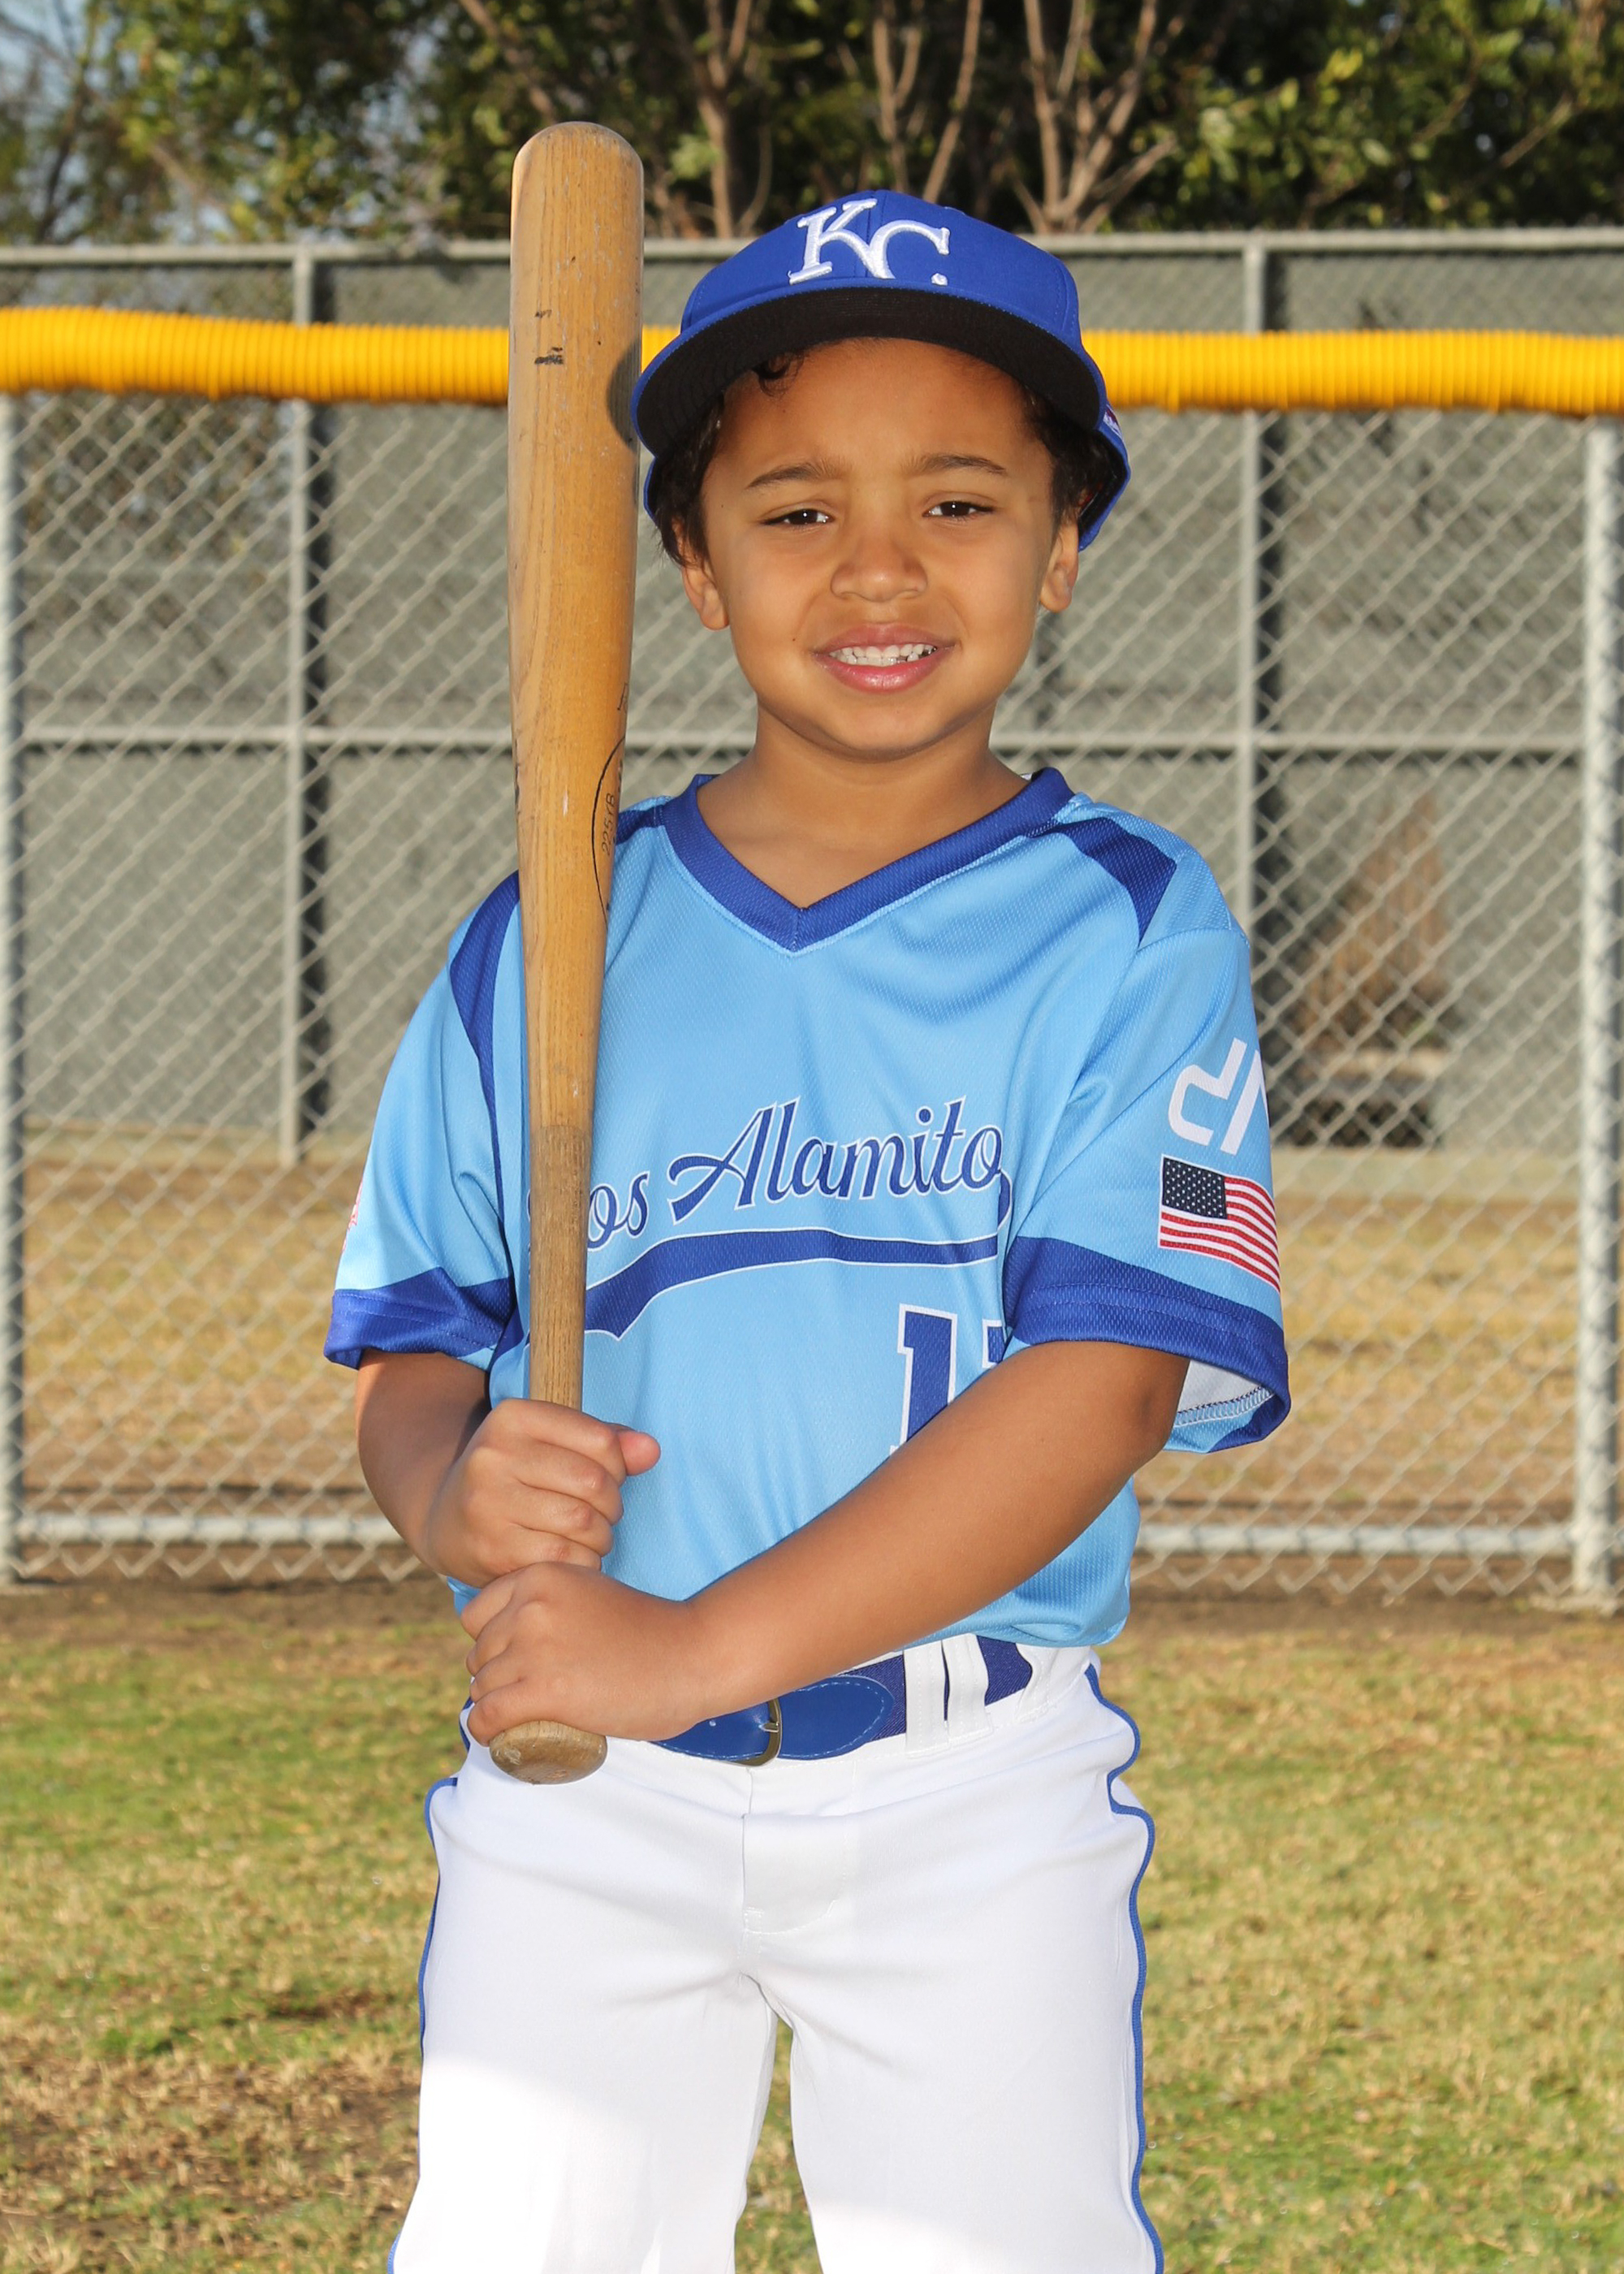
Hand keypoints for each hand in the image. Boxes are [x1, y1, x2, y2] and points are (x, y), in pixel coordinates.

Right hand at [422, 1398, 659, 1589]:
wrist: (446, 1521)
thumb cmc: (517, 1477)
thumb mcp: (552, 1444)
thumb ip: (606, 1442)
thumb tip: (651, 1450)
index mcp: (513, 1417)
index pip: (601, 1440)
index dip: (618, 1465)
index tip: (606, 1478)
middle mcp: (493, 1455)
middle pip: (594, 1483)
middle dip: (612, 1505)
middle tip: (602, 1514)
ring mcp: (487, 1504)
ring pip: (583, 1524)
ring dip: (600, 1537)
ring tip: (589, 1536)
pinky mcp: (491, 1549)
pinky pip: (565, 1560)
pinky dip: (583, 1563)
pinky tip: (572, 1557)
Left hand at [462, 1562, 705, 1745]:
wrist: (692, 1656)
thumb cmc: (649, 1632)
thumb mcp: (590, 1593)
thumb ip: (551, 1603)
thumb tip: (513, 1640)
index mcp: (541, 1576)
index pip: (476, 1616)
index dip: (490, 1644)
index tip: (512, 1664)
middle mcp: (530, 1606)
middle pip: (478, 1654)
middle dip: (495, 1677)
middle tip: (525, 1697)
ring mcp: (535, 1648)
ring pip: (482, 1687)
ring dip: (494, 1707)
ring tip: (521, 1720)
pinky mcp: (544, 1690)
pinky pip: (487, 1716)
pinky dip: (485, 1731)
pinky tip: (497, 1737)